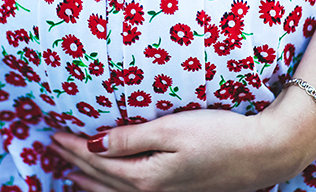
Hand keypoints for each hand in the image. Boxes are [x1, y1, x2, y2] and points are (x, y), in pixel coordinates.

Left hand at [49, 88, 315, 191]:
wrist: (263, 154)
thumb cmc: (220, 135)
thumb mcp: (171, 129)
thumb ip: (131, 139)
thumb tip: (95, 145)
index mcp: (148, 178)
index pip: (99, 163)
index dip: (74, 149)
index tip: (54, 135)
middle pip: (104, 182)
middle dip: (76, 166)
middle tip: (52, 150)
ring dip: (91, 185)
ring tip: (70, 177)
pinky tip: (114, 188)